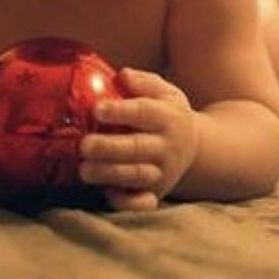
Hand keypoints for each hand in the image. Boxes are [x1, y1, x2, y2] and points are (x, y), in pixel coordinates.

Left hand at [79, 67, 198, 212]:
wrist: (194, 147)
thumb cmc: (167, 114)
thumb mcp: (165, 92)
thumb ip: (145, 82)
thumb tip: (124, 75)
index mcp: (168, 117)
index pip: (143, 112)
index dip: (120, 111)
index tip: (96, 109)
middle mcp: (167, 146)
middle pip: (137, 147)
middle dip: (108, 148)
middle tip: (84, 145)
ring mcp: (162, 172)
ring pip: (136, 175)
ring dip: (109, 173)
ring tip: (84, 170)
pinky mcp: (156, 193)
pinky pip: (142, 203)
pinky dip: (126, 203)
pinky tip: (106, 193)